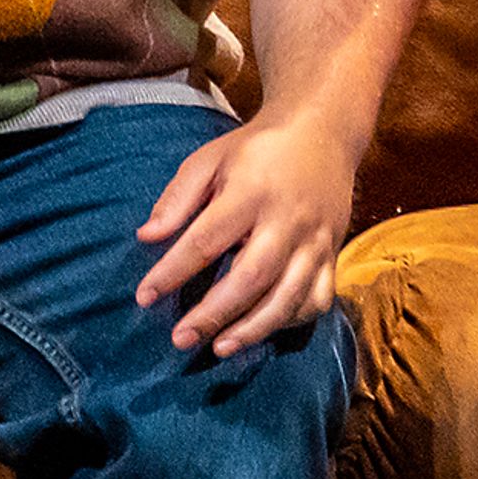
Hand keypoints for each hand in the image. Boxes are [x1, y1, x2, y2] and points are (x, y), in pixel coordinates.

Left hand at [133, 111, 356, 357]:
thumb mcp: (210, 158)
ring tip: (219, 348)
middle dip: (214, 313)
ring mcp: (316, 239)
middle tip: (180, 338)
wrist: (323, 131)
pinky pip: (318, 298)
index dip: (173, 271)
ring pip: (289, 295)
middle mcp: (288, 218)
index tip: (144, 296)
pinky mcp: (333, 253)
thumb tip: (146, 237)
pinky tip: (261, 329)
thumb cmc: (256, 148)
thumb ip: (177, 198)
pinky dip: (291, 321)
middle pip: (252, 276)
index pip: (207, 239)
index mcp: (252, 190)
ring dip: (253, 328)